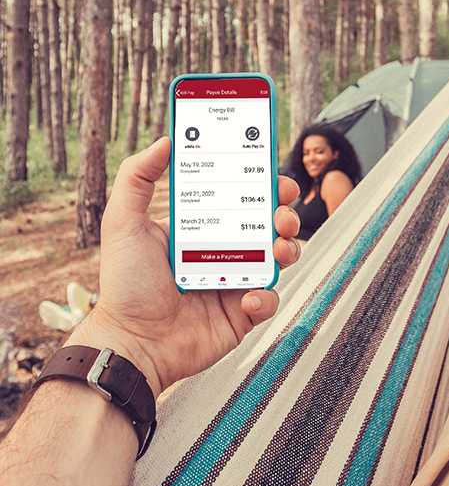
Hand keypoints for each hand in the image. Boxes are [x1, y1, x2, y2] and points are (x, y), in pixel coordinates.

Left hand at [68, 137, 300, 397]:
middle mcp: (223, 252)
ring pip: (278, 258)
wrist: (133, 344)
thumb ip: (137, 177)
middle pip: (268, 224)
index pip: (240, 198)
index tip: (274, 174)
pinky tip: (246, 297)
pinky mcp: (242, 314)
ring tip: (279, 249)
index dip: (262, 184)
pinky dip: (265, 296)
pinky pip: (269, 300)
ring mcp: (235, 281)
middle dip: (285, 212)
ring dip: (288, 247)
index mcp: (201, 228)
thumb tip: (165, 141)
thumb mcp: (123, 223)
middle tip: (282, 212)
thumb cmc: (125, 286)